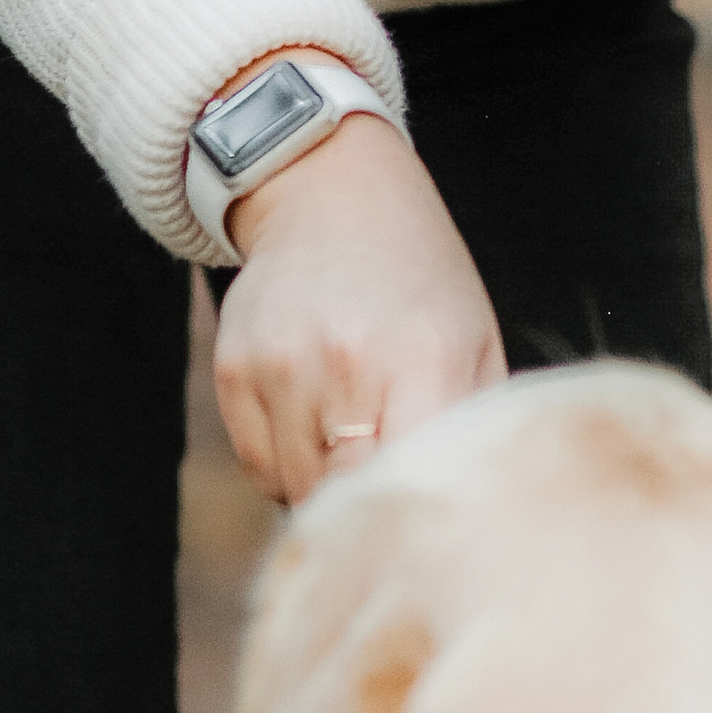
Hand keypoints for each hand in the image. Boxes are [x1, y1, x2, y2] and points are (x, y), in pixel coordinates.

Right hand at [213, 117, 504, 504]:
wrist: (329, 194)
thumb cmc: (417, 277)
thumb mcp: (474, 337)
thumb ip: (475, 426)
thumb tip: (477, 509)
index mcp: (423, 359)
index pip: (405, 483)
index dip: (408, 513)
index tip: (419, 518)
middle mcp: (347, 364)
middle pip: (345, 497)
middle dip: (364, 503)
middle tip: (385, 477)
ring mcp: (281, 367)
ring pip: (295, 489)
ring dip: (323, 479)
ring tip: (350, 423)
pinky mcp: (233, 369)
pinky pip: (256, 464)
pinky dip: (285, 459)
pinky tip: (312, 411)